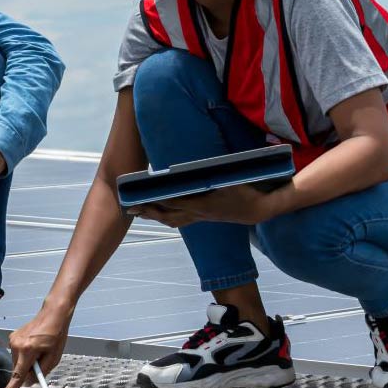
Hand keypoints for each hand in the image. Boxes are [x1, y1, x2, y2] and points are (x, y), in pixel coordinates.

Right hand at [0, 302, 71, 387]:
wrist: (53, 314)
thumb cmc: (56, 334)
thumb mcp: (54, 357)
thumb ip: (41, 372)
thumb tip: (29, 382)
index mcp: (28, 350)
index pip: (17, 375)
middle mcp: (17, 345)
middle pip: (18, 369)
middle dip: (28, 371)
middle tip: (41, 361)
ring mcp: (13, 340)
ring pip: (17, 362)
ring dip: (26, 362)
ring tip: (39, 350)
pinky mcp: (13, 337)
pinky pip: (17, 354)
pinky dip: (24, 355)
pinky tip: (34, 346)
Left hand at [130, 182, 284, 228]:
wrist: (256, 209)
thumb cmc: (243, 190)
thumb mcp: (229, 179)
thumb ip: (211, 173)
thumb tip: (194, 166)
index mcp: (203, 204)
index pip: (175, 202)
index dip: (158, 200)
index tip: (144, 196)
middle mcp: (198, 213)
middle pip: (168, 215)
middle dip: (149, 211)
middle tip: (131, 208)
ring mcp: (200, 217)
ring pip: (172, 220)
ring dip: (155, 216)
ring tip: (140, 212)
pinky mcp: (203, 217)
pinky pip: (180, 221)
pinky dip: (167, 218)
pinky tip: (159, 214)